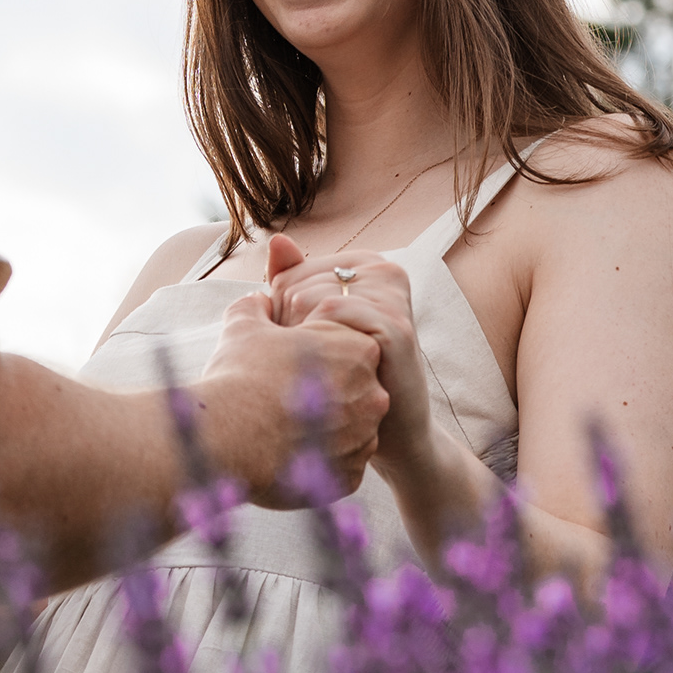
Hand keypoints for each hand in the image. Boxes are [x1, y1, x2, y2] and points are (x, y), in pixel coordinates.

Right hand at [194, 282, 388, 501]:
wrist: (226, 436)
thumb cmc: (239, 376)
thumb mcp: (244, 328)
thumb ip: (256, 308)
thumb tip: (257, 300)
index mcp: (358, 350)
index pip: (350, 348)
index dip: (317, 356)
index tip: (290, 363)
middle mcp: (372, 395)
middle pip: (354, 390)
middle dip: (325, 393)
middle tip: (284, 395)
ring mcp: (364, 439)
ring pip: (349, 430)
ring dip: (324, 429)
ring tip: (281, 427)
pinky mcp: (351, 477)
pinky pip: (340, 466)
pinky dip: (319, 462)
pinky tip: (287, 454)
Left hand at [263, 240, 436, 486]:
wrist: (391, 433)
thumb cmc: (347, 377)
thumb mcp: (316, 326)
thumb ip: (293, 282)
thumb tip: (276, 240)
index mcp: (365, 264)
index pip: (289, 276)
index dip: (281, 320)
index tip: (308, 351)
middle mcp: (384, 270)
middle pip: (296, 287)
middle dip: (290, 333)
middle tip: (317, 369)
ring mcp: (393, 297)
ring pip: (307, 300)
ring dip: (302, 344)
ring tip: (324, 373)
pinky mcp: (395, 327)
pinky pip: (330, 314)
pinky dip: (318, 347)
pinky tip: (333, 375)